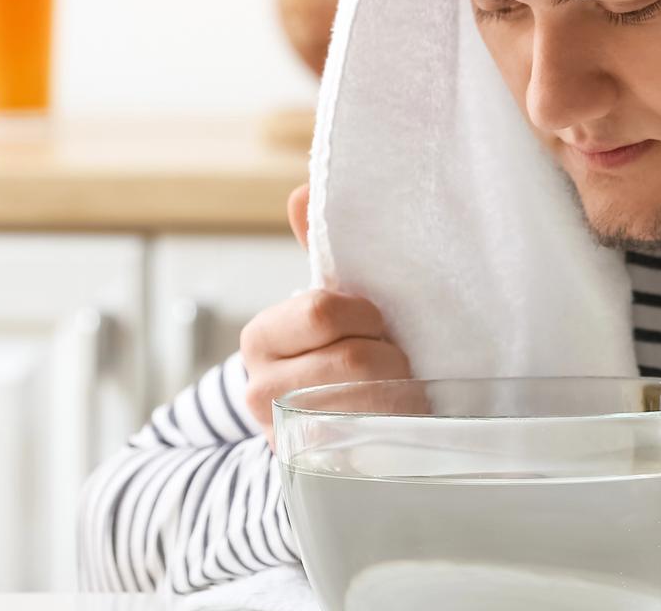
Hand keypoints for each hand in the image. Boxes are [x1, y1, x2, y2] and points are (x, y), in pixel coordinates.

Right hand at [239, 184, 411, 446]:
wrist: (315, 431)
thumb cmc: (333, 352)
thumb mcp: (324, 302)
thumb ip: (317, 248)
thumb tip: (302, 192)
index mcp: (260, 337)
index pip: (321, 309)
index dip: (366, 314)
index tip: (379, 321)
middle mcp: (258, 389)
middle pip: (354, 360)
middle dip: (392, 358)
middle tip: (400, 360)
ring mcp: (285, 435)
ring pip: (368, 402)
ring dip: (401, 393)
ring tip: (402, 390)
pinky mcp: (316, 470)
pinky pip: (373, 442)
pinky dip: (397, 427)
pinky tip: (399, 422)